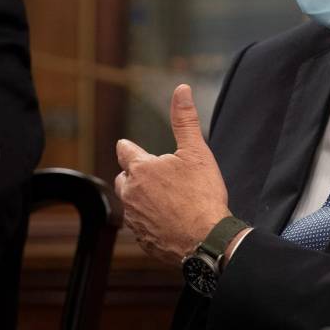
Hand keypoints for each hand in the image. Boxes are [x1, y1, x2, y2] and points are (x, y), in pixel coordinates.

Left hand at [115, 84, 230, 266]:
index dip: (129, 147)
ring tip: (162, 198)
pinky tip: (167, 220)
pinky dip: (149, 220)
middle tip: (154, 175)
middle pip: (123, 178)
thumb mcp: (196, 151)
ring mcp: (134, 219)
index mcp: (141, 169)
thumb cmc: (202, 194)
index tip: (128, 146)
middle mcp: (131, 194)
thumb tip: (181, 89)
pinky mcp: (142, 240)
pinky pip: (140, 226)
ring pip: (131, 203)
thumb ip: (184, 120)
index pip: (125, 151)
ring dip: (141, 198)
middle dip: (134, 174)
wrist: (206, 239)